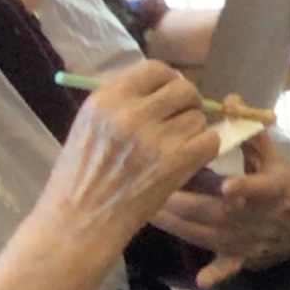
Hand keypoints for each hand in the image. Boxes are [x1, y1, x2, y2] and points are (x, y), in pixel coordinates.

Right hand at [38, 61, 219, 243]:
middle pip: (184, 89)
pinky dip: (204, 150)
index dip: (169, 81)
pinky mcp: (175, 162)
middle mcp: (131, 112)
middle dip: (187, 104)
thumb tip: (163, 87)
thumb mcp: (90, 125)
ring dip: (193, 131)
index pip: (156, 69)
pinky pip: (210, 141)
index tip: (168, 97)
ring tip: (174, 148)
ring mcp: (155, 138)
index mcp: (106, 98)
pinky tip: (187, 160)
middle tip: (178, 121)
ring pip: (198, 118)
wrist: (79, 221)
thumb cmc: (80, 176)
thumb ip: (122, 102)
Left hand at [156, 129, 289, 287]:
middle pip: (217, 211)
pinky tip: (203, 281)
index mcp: (271, 189)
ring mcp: (247, 239)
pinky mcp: (240, 256)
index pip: (260, 187)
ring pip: (208, 233)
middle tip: (151, 188)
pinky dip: (216, 273)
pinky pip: (228, 267)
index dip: (246, 187)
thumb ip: (250, 131)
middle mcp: (257, 216)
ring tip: (148, 210)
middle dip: (184, 202)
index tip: (228, 186)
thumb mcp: (273, 158)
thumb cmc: (283, 185)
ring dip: (178, 224)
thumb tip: (229, 99)